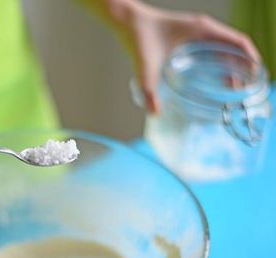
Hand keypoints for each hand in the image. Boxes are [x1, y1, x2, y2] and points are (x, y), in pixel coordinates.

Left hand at [100, 0, 259, 112]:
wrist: (127, 21)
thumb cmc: (138, 36)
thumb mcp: (145, 65)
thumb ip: (149, 90)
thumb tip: (154, 113)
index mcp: (202, 30)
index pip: (239, 42)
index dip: (250, 60)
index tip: (253, 80)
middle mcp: (203, 29)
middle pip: (234, 48)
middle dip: (242, 69)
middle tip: (241, 93)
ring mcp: (196, 33)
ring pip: (223, 49)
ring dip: (230, 66)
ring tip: (231, 90)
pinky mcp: (187, 38)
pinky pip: (211, 49)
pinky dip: (217, 62)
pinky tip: (212, 80)